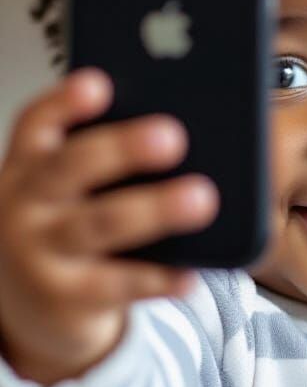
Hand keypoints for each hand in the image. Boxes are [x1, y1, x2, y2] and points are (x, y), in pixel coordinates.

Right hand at [0, 68, 217, 384]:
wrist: (34, 303)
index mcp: (31, 164)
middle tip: (174, 136)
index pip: (38, 123)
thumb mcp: (74, 188)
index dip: (65, 103)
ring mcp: (40, 253)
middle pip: (71, 167)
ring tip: (202, 198)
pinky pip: (117, 284)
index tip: (99, 83)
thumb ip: (109, 158)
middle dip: (122, 149)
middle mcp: (24, 204)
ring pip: (99, 225)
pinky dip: (158, 277)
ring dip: (154, 210)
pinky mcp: (64, 299)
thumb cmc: (69, 224)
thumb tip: (184, 129)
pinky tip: (190, 273)